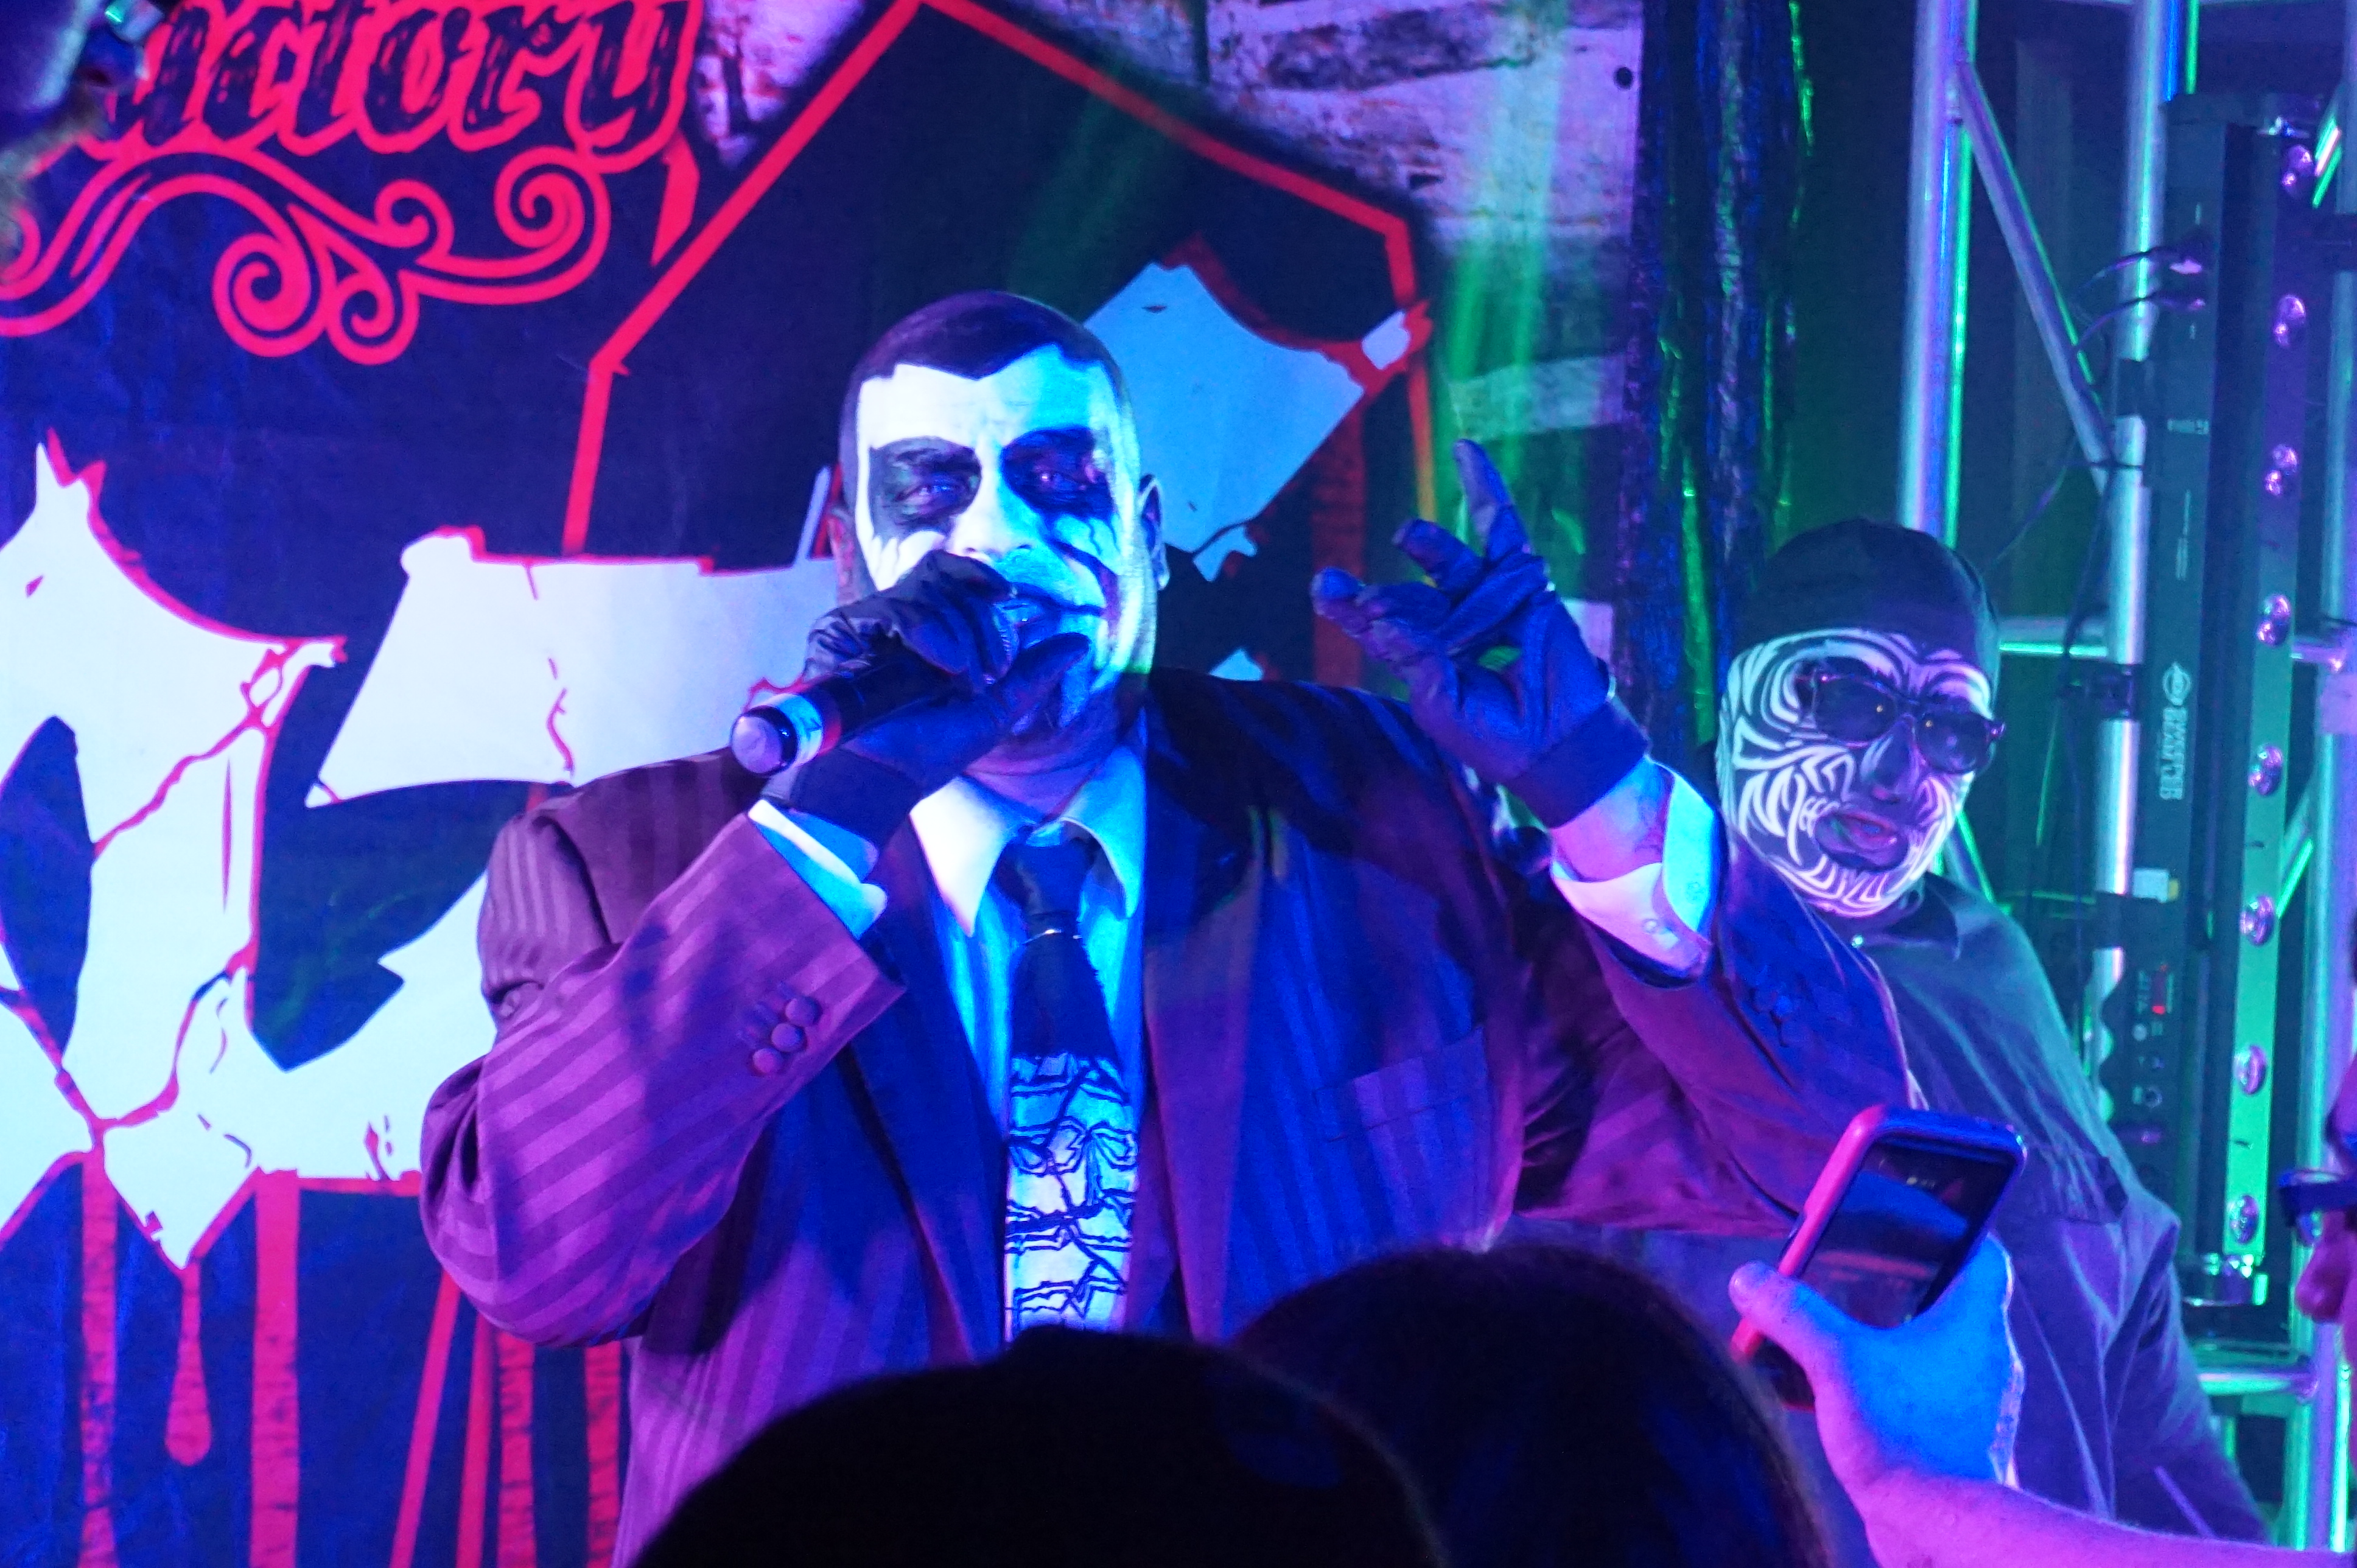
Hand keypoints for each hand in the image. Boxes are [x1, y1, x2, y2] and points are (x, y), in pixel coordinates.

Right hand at [773, 553, 1088, 849]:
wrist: (883, 777)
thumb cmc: (929, 754)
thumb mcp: (994, 713)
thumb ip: (1032, 675)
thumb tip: (1079, 641)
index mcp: (929, 634)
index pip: (952, 578)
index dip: (979, 578)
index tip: (1007, 594)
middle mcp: (896, 623)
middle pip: (945, 583)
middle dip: (977, 625)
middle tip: (979, 675)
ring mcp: (868, 623)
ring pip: (926, 593)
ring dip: (956, 637)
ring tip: (956, 679)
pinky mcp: (841, 630)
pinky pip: (897, 610)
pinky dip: (928, 634)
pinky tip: (941, 666)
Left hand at [1311, 440, 1646, 825]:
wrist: (1556, 742)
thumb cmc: (1494, 735)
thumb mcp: (1442, 704)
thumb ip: (1417, 664)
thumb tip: (1386, 624)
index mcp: (1419, 656)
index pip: (1376, 625)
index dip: (1349, 606)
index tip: (1324, 586)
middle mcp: (1447, 624)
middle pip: (1407, 596)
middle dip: (1384, 597)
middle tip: (1361, 599)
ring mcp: (1484, 600)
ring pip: (1448, 563)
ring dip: (1427, 546)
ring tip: (1406, 534)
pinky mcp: (1522, 583)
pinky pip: (1503, 530)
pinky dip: (1486, 490)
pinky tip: (1464, 450)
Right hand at [1729, 1238, 2023, 1499]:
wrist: (1936, 1532)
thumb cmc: (1904, 1440)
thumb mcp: (1836, 1363)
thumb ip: (1793, 1314)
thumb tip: (1748, 1278)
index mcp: (1973, 1323)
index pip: (1983, 1254)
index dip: (1950, 1229)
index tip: (1911, 1219)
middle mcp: (1982, 1358)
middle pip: (1945, 1298)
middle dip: (1895, 1284)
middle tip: (1847, 1273)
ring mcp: (1970, 1402)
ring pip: (1927, 1348)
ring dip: (1882, 1336)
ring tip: (1828, 1334)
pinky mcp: (1952, 1439)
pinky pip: (1915, 1392)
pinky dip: (1879, 1381)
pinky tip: (1835, 1392)